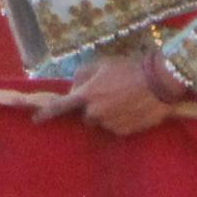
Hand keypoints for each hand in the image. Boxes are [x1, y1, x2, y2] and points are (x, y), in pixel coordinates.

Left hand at [34, 52, 196, 136]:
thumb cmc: (130, 68)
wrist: (160, 81)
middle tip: (112, 95)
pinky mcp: (125, 132)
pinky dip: (123, 120)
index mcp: (87, 95)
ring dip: (110, 114)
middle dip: (95, 108)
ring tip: (126, 99)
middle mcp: (95, 113)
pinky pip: (118, 128)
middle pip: (88, 116)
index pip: (61, 107)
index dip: (47, 113)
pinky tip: (134, 108)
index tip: (36, 120)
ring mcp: (110, 124)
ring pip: (104, 122)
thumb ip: (83, 75)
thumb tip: (75, 89)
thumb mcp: (102, 64)